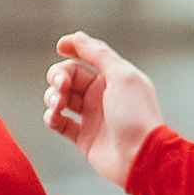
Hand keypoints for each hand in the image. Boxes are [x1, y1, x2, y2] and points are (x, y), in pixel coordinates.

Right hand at [43, 32, 163, 188]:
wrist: (141, 158)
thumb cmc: (135, 115)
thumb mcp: (121, 76)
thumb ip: (99, 54)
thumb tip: (77, 36)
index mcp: (114, 77)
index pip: (88, 56)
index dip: (73, 48)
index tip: (60, 46)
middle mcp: (101, 94)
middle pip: (69, 76)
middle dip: (58, 77)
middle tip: (62, 86)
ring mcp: (92, 116)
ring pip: (60, 98)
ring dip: (53, 97)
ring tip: (59, 105)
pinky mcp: (84, 137)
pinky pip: (59, 123)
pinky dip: (52, 118)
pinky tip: (55, 118)